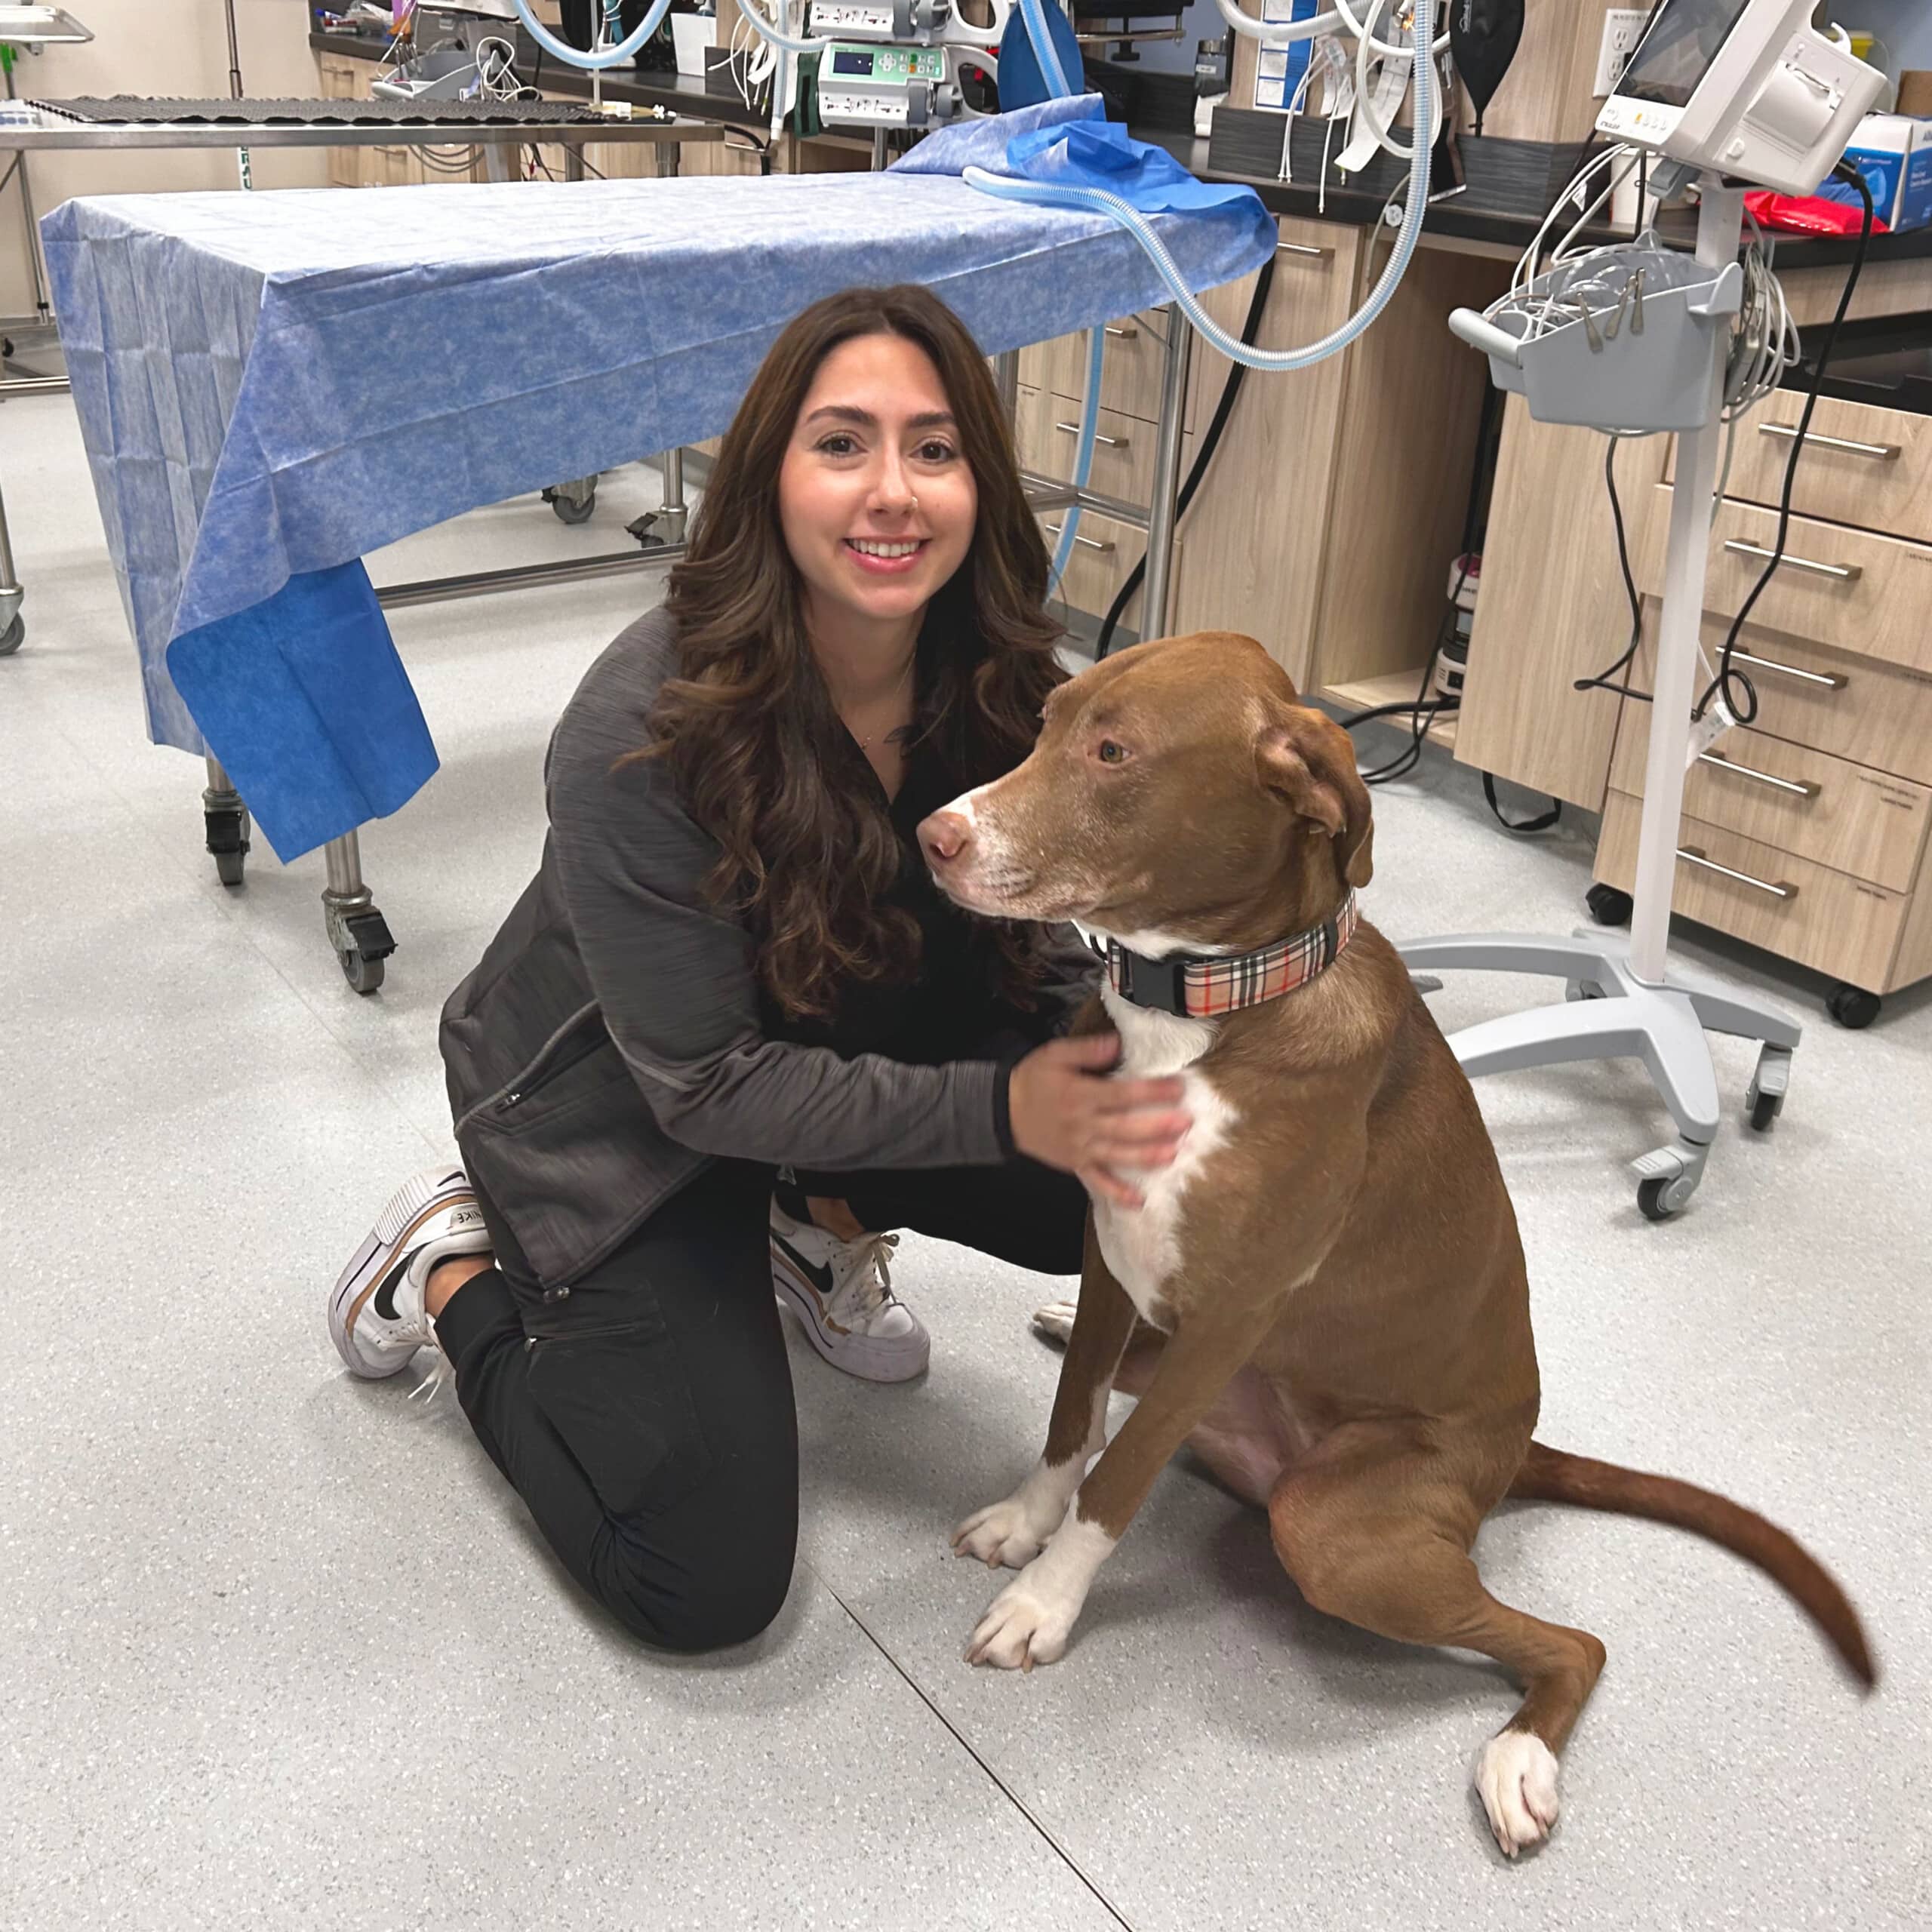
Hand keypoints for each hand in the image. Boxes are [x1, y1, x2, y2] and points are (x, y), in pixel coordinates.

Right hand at [1006, 1034, 1189, 1208]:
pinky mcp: (1076, 1164)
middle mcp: (1083, 1125)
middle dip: (1159, 1126)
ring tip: (1175, 1154)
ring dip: (1148, 1156)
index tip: (1178, 1087)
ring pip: (1119, 1155)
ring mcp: (1081, 1149)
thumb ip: (1088, 1049)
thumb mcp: (1055, 1054)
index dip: (1152, 1092)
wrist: (1003, 1111)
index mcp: (1080, 1095)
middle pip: (1126, 1127)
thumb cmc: (1033, 1080)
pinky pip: (1098, 1182)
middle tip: (1187, 1122)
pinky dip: (1117, 1193)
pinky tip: (1138, 1201)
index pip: (1123, 1094)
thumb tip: (1119, 1043)